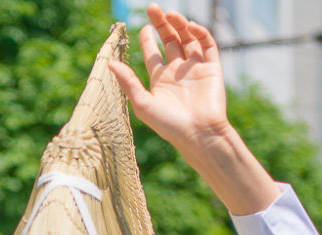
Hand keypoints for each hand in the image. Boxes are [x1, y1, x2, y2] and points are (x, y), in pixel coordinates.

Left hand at [108, 7, 278, 215]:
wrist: (199, 135)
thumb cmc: (169, 125)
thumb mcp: (143, 104)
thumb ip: (127, 82)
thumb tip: (109, 63)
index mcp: (161, 79)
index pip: (153, 52)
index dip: (147, 38)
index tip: (142, 26)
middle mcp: (178, 71)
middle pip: (169, 40)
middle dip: (162, 24)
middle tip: (153, 8)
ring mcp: (196, 69)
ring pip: (188, 39)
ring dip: (180, 25)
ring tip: (171, 15)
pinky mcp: (212, 69)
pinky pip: (208, 46)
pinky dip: (200, 33)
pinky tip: (190, 27)